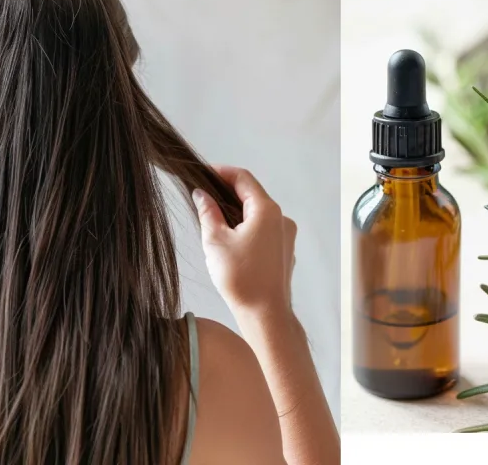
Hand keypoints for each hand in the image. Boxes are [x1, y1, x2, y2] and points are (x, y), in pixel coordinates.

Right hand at [193, 165, 296, 318]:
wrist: (266, 315)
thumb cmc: (240, 278)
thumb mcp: (215, 241)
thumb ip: (207, 212)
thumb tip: (201, 194)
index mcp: (267, 210)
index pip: (243, 178)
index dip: (221, 172)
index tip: (203, 172)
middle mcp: (282, 219)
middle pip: (252, 195)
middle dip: (227, 193)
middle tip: (204, 196)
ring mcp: (286, 236)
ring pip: (258, 214)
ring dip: (237, 212)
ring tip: (213, 220)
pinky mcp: (285, 251)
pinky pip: (264, 230)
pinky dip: (247, 228)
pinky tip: (230, 240)